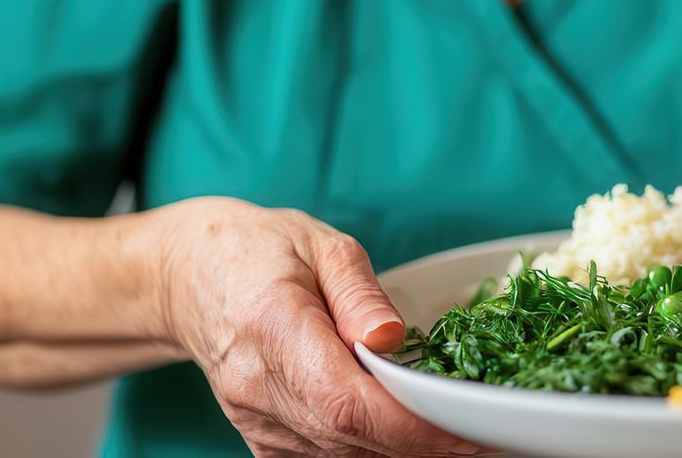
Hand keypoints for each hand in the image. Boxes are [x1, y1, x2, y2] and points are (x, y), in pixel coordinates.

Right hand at [154, 198, 484, 456]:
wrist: (192, 279)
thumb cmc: (260, 251)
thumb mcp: (320, 245)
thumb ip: (360, 293)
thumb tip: (392, 339)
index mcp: (272, 328)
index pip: (347, 402)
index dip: (412, 426)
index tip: (469, 429)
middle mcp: (258, 387)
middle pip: (351, 439)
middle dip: (426, 443)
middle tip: (488, 433)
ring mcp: (256, 421)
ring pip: (342, 457)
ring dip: (405, 451)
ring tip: (460, 433)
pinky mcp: (263, 440)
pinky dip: (374, 452)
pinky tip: (411, 434)